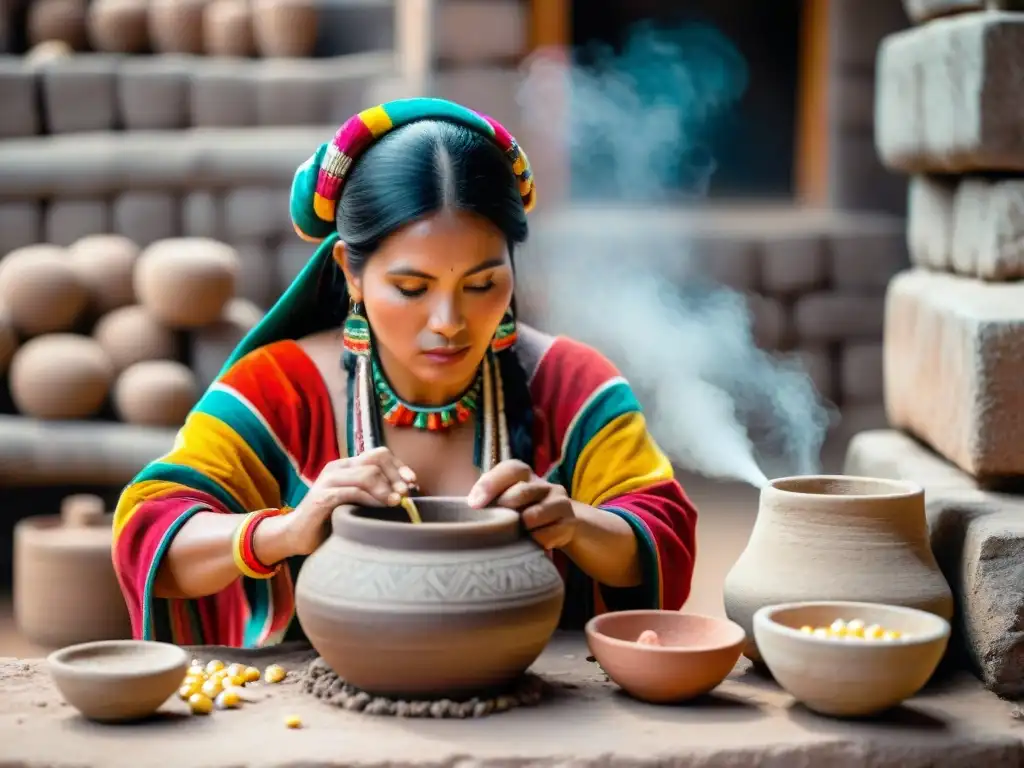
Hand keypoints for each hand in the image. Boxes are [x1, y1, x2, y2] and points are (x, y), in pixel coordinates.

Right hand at [281, 447, 417, 556]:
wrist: (296, 535)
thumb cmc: (331, 519)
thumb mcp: (357, 501)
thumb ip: (375, 492)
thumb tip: (408, 492)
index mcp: (348, 466)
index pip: (380, 454)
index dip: (400, 467)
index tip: (414, 484)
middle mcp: (338, 468)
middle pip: (376, 458)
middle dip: (396, 475)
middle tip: (406, 495)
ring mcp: (329, 480)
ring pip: (367, 473)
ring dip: (387, 488)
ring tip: (397, 503)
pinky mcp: (322, 497)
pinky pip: (353, 492)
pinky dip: (371, 499)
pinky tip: (381, 509)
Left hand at [467, 459, 576, 549]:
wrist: (565, 526)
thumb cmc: (523, 514)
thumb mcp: (506, 502)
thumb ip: (487, 500)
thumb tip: (463, 507)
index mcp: (524, 476)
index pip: (510, 469)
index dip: (490, 484)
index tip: (474, 504)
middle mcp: (544, 484)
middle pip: (521, 491)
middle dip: (506, 506)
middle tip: (496, 521)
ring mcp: (559, 502)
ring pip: (534, 514)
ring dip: (522, 527)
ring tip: (518, 533)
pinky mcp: (570, 523)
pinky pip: (548, 534)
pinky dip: (537, 541)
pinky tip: (534, 543)